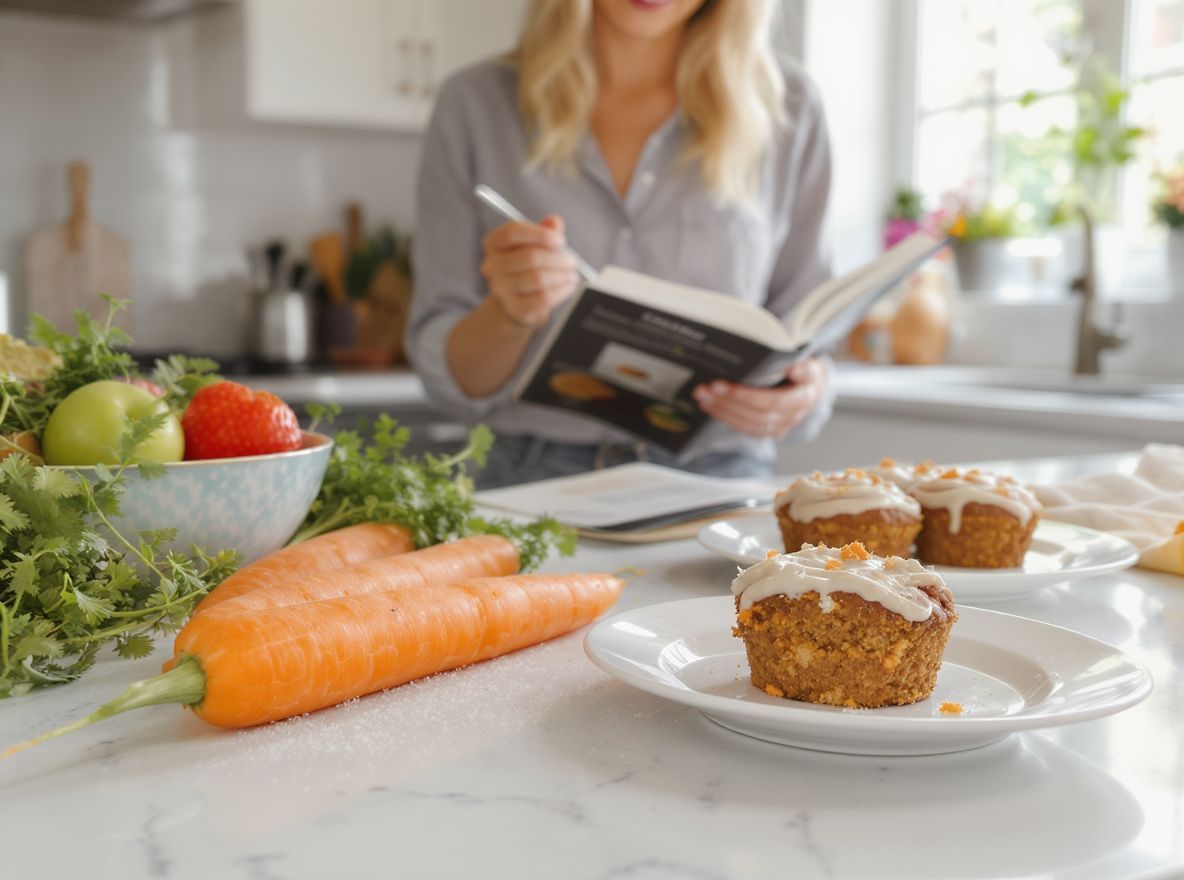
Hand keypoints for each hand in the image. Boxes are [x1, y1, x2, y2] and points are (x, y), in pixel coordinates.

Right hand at [480, 215, 580, 328]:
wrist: (516, 302)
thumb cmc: (526, 266)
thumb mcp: (534, 243)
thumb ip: (545, 230)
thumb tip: (554, 222)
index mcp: (493, 243)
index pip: (512, 232)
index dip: (540, 234)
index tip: (561, 240)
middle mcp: (492, 266)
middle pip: (529, 257)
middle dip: (557, 259)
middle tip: (572, 261)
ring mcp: (501, 289)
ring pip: (538, 278)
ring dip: (562, 275)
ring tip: (572, 274)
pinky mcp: (514, 308)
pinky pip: (543, 298)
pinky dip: (561, 291)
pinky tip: (568, 286)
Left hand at [692, 358, 826, 438]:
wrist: (810, 390)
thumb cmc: (805, 373)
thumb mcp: (809, 364)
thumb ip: (802, 366)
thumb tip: (792, 366)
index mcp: (803, 398)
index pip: (774, 400)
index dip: (748, 396)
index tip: (722, 385)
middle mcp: (791, 416)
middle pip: (756, 413)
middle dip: (729, 401)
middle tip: (707, 388)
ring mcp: (779, 427)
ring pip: (748, 423)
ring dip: (722, 410)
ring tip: (703, 395)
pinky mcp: (767, 431)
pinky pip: (744, 428)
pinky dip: (725, 416)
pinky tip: (709, 405)